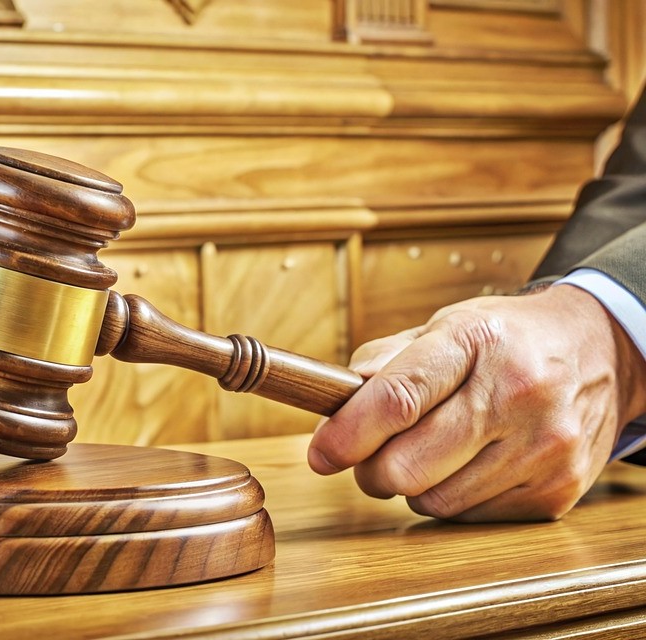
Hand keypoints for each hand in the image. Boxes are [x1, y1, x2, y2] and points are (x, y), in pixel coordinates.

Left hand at [308, 285, 645, 521]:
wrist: (603, 350)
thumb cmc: (508, 339)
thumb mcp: (446, 325)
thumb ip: (385, 362)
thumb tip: (335, 404)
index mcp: (476, 341)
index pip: (398, 399)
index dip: (347, 434)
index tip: (321, 454)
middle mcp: (516, 393)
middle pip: (408, 466)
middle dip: (371, 470)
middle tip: (371, 455)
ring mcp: (543, 446)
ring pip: (434, 501)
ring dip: (412, 485)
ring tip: (429, 451)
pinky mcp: (557, 489)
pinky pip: (470, 516)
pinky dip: (452, 498)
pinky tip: (469, 465)